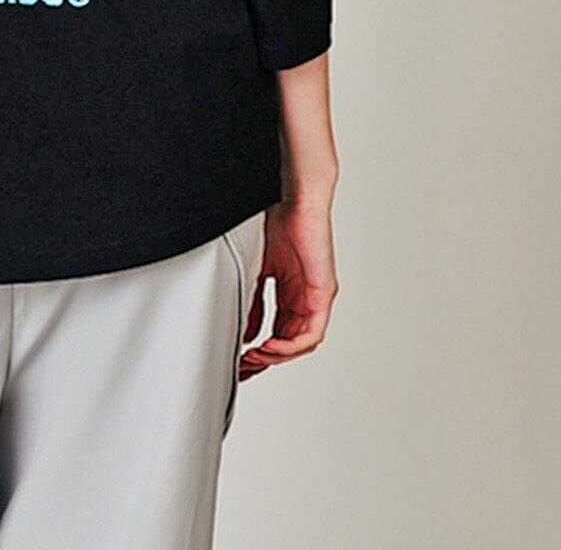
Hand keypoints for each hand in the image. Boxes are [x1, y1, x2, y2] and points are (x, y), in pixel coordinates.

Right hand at [239, 195, 336, 379]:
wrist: (293, 192)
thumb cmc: (273, 216)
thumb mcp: (255, 265)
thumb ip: (251, 297)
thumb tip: (244, 328)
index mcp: (287, 288)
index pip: (273, 329)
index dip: (255, 347)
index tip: (237, 357)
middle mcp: (303, 295)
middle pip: (287, 341)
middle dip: (264, 359)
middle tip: (243, 368)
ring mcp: (315, 296)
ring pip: (299, 341)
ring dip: (276, 355)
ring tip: (253, 359)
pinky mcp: (323, 292)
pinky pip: (311, 332)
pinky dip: (289, 344)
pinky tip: (268, 346)